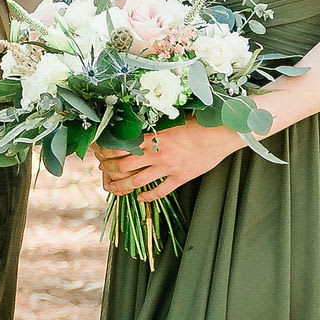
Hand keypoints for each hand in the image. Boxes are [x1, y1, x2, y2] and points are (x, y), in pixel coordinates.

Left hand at [94, 119, 247, 205]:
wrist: (222, 133)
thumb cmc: (198, 123)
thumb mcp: (171, 121)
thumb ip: (153, 127)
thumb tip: (134, 126)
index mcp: (152, 137)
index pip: (120, 146)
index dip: (105, 150)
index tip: (97, 150)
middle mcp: (157, 155)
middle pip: (122, 166)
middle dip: (107, 168)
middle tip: (101, 168)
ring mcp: (168, 168)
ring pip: (136, 182)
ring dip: (120, 186)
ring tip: (112, 187)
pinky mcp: (180, 178)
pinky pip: (159, 192)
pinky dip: (146, 196)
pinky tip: (139, 197)